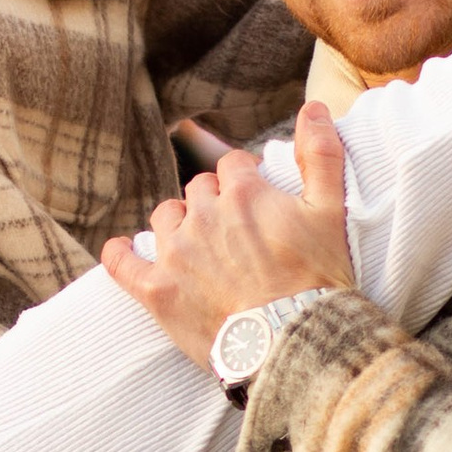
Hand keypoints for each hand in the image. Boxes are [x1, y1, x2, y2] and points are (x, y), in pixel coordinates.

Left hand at [102, 99, 354, 370]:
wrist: (294, 344)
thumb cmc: (318, 281)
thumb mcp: (331, 213)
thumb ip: (322, 155)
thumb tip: (315, 106)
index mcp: (243, 194)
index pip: (234, 167)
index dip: (246, 181)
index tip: (256, 201)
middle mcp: (203, 216)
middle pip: (198, 191)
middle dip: (214, 203)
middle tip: (234, 233)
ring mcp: (176, 253)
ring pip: (165, 218)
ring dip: (178, 224)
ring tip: (195, 245)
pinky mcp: (156, 291)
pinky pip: (122, 263)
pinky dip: (120, 255)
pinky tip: (121, 250)